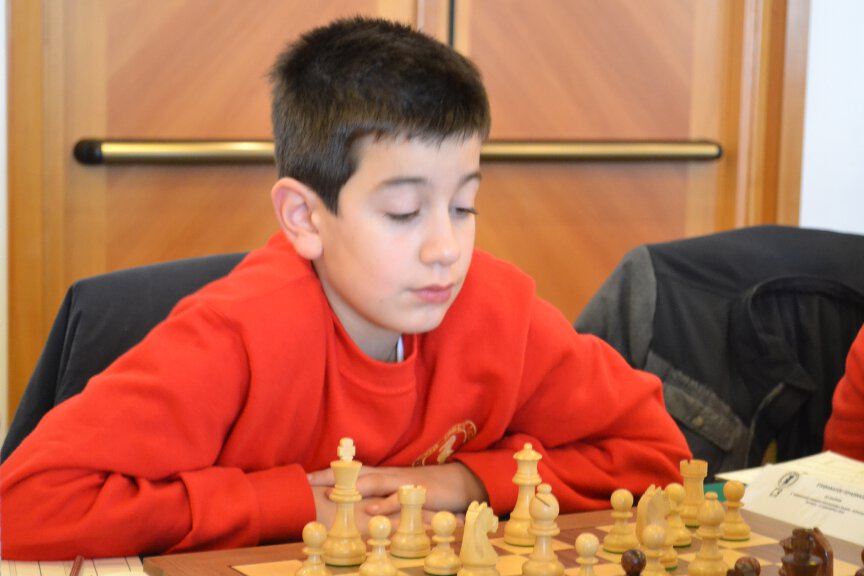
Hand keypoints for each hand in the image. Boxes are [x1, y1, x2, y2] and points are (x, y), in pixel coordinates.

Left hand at [307, 462, 486, 530]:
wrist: (461, 484)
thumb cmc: (425, 490)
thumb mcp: (399, 492)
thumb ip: (380, 495)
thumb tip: (358, 502)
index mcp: (384, 475)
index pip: (352, 471)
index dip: (329, 473)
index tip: (305, 478)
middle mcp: (390, 476)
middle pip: (356, 473)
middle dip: (331, 477)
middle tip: (308, 482)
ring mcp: (403, 483)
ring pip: (373, 483)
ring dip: (351, 488)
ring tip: (331, 494)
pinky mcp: (418, 494)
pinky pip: (398, 500)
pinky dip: (383, 505)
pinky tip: (370, 510)